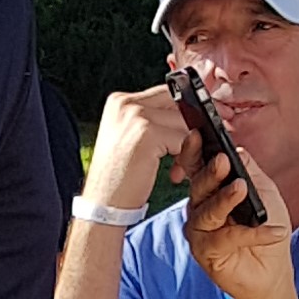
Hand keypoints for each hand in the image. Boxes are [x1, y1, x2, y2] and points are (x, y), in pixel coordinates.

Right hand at [85, 83, 187, 215]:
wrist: (103, 205)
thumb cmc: (118, 178)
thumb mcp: (128, 139)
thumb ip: (151, 121)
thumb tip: (188, 114)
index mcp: (119, 101)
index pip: (165, 94)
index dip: (183, 111)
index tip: (195, 129)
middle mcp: (126, 103)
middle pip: (177, 104)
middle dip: (191, 127)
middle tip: (194, 150)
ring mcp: (135, 116)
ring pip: (184, 122)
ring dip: (189, 146)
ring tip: (180, 166)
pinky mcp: (147, 134)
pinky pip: (184, 139)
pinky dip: (185, 158)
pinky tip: (176, 173)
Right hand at [183, 141, 292, 298]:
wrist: (272, 272)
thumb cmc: (266, 229)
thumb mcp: (265, 193)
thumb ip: (250, 171)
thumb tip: (237, 150)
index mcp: (210, 190)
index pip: (197, 166)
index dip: (193, 151)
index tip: (196, 134)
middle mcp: (200, 209)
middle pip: (199, 186)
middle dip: (210, 173)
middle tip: (222, 161)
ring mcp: (200, 232)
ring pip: (208, 212)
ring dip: (225, 199)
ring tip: (242, 189)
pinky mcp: (207, 253)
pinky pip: (227, 238)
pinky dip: (253, 234)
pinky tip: (274, 231)